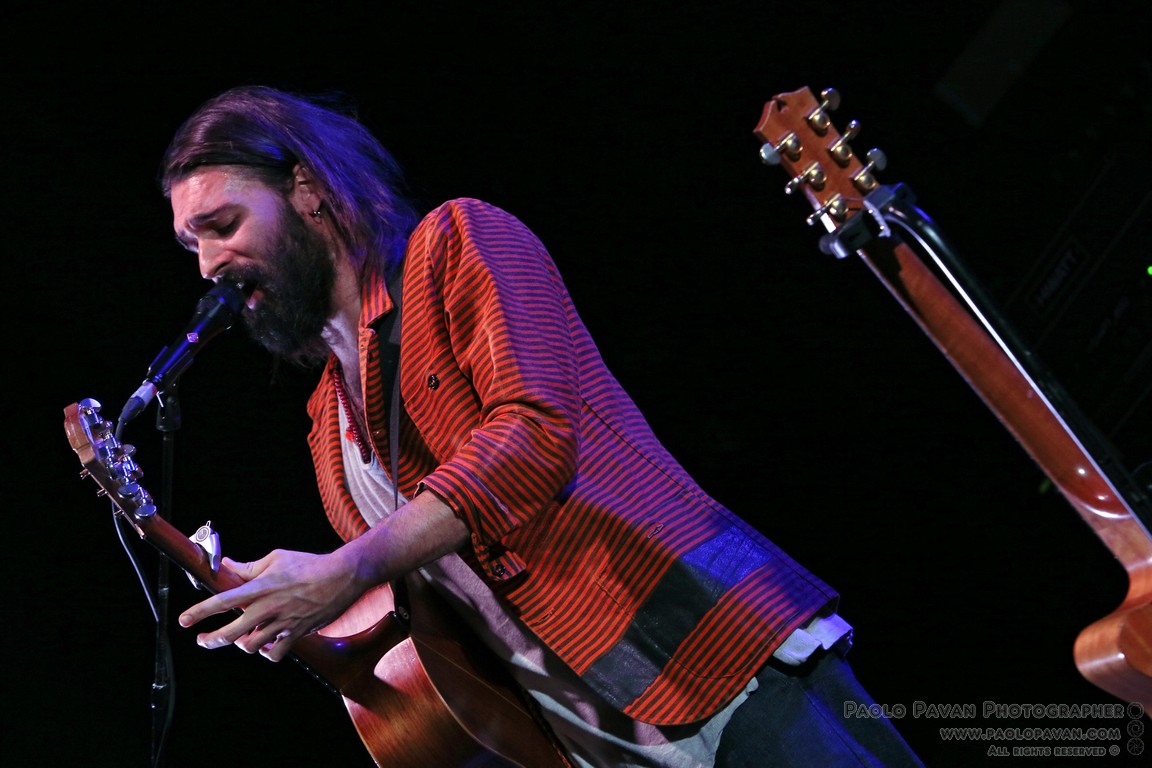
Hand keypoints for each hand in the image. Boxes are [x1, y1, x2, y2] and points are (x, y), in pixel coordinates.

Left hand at [178, 547, 367, 661]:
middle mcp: (269, 607)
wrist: (342, 576)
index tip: (184, 621)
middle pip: (231, 633)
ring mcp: (283, 622)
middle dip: (212, 640)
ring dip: (243, 645)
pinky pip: (276, 654)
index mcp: (261, 587)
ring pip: (251, 646)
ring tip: (243, 639)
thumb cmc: (310, 564)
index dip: (200, 612)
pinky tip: (268, 645)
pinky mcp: (298, 632)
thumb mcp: (277, 558)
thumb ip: (250, 567)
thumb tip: (228, 566)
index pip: (223, 601)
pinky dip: (268, 653)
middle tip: (204, 640)